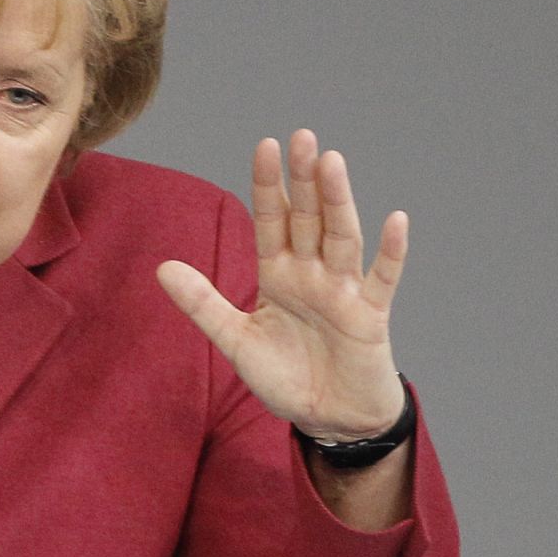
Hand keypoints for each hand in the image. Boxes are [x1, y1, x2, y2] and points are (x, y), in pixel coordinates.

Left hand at [156, 131, 406, 441]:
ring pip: (341, 237)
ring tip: (332, 162)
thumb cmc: (285, 377)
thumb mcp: (234, 341)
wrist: (327, 420)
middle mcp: (312, 274)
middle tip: (302, 136)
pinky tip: (395, 219)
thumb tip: (162, 267)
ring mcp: (343, 291)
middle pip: (307, 218)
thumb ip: (202, 304)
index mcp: (278, 275)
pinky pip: (382, 279)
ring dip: (338, 201)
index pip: (271, 220)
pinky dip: (390, 252)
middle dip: (303, 179)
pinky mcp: (370, 316)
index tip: (266, 145)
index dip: (269, 185)